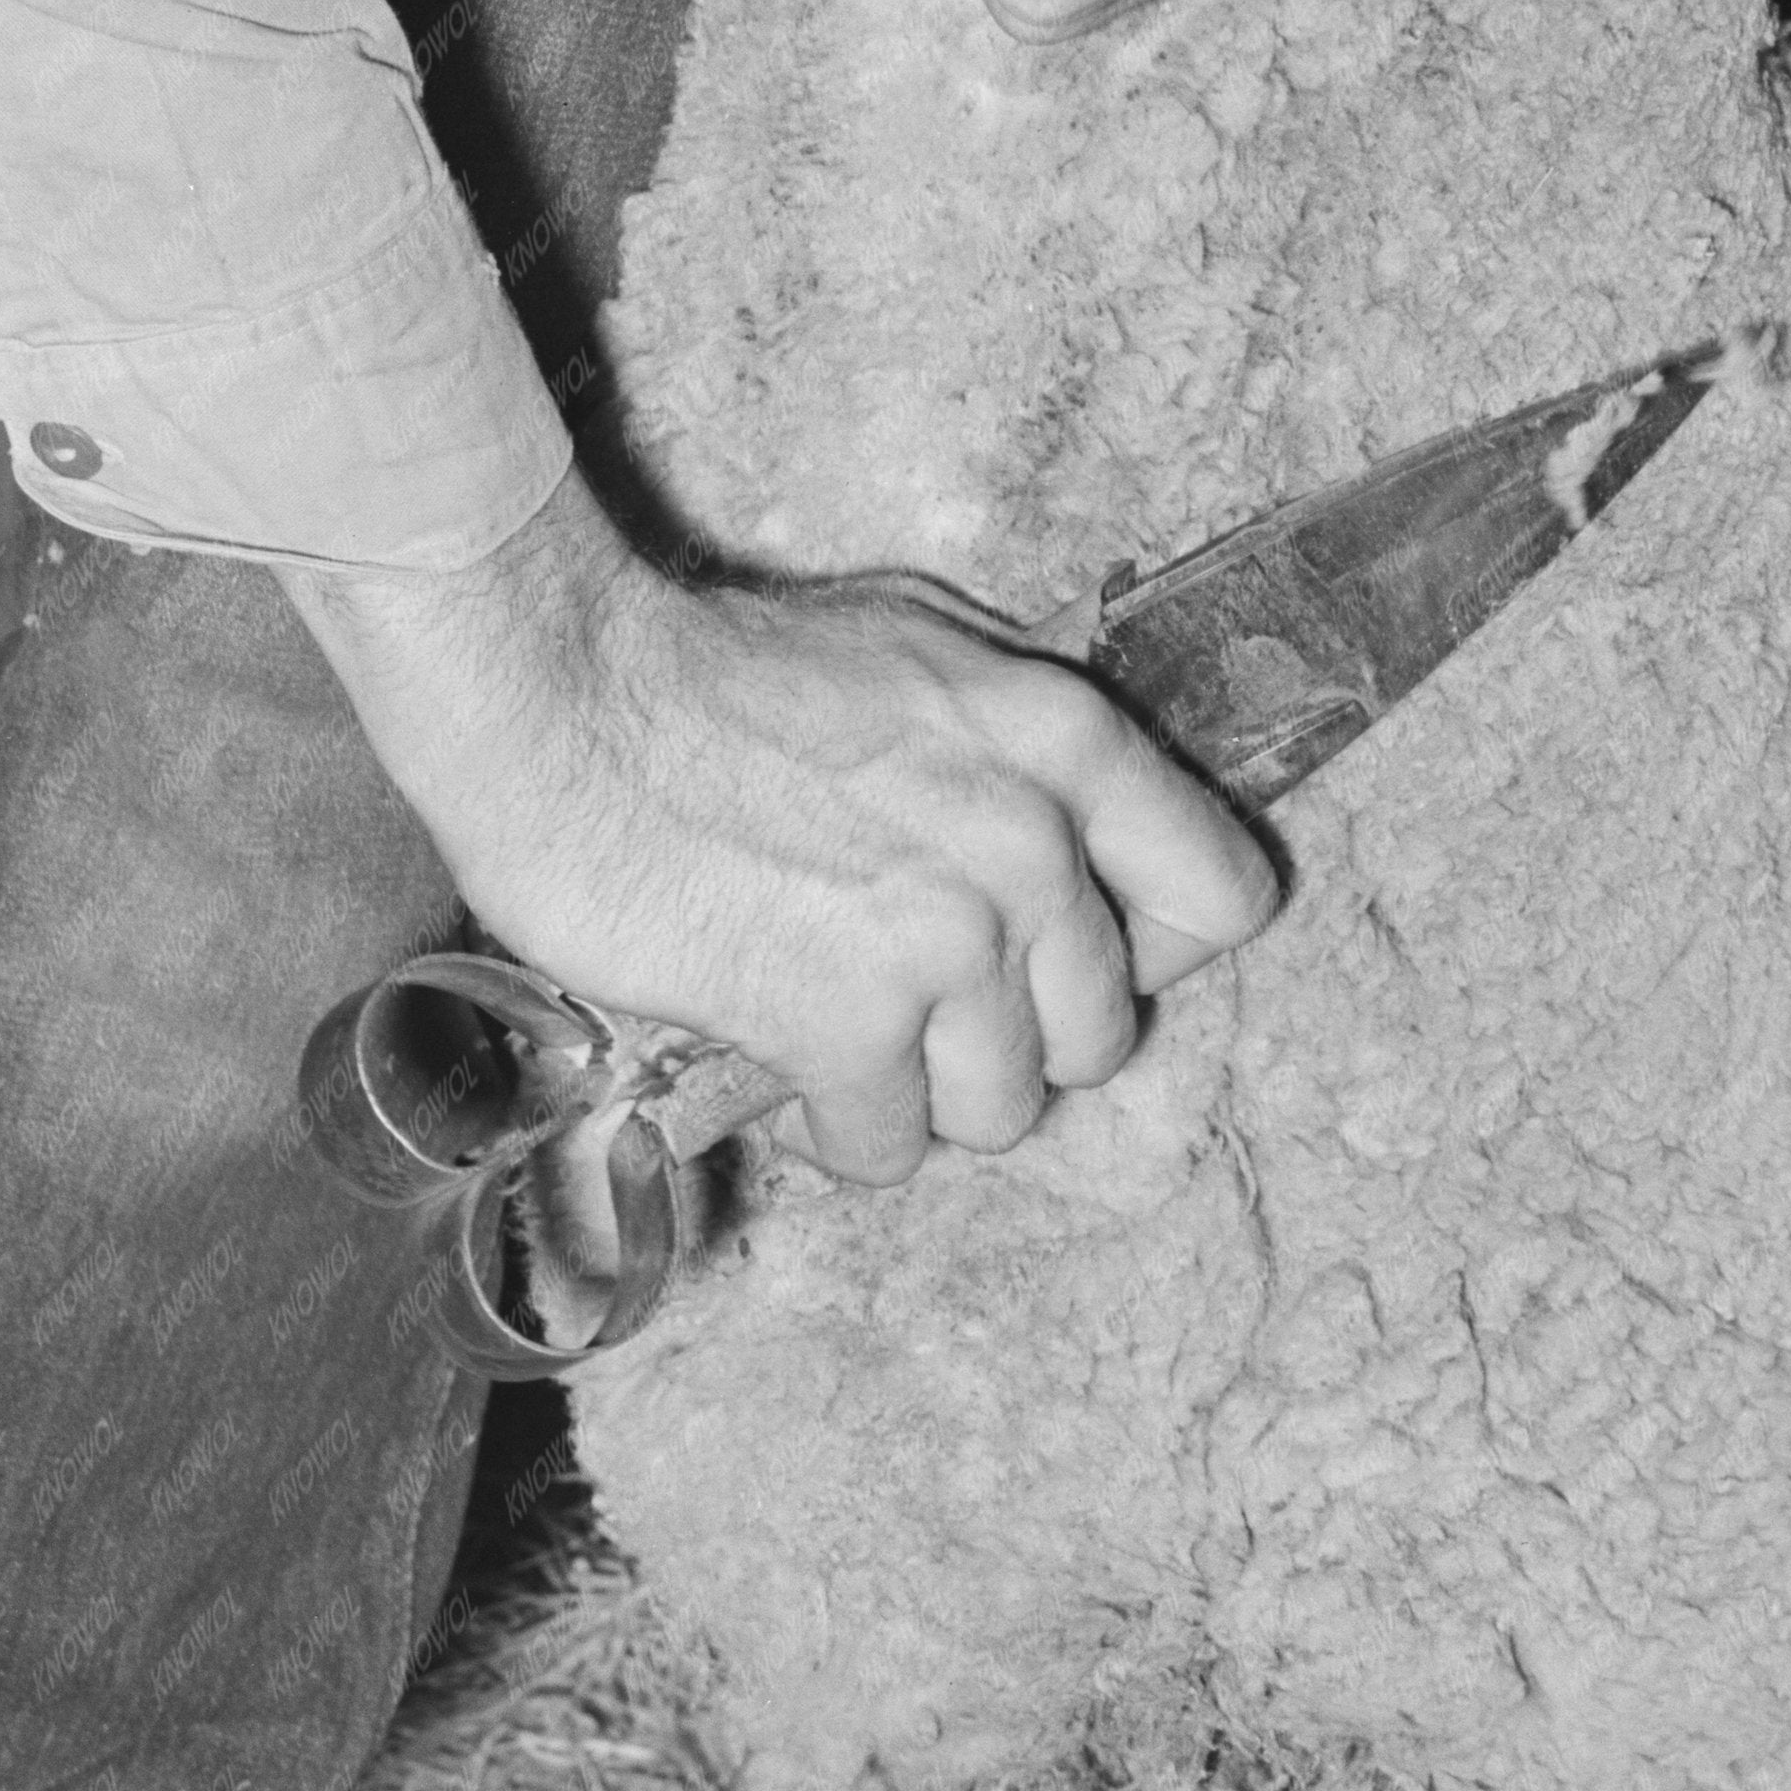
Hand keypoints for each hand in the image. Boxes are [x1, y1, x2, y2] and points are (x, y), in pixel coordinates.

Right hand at [281, 477, 1275, 1183]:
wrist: (565, 692)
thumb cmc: (724, 666)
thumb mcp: (920, 645)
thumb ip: (1019, 740)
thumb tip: (1080, 824)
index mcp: (1067, 744)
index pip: (1224, 898)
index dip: (1151, 950)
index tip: (1074, 957)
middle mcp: (1031, 847)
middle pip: (1102, 1037)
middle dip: (1014, 1036)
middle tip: (924, 1005)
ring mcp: (942, 942)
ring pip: (1003, 1111)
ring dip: (926, 1093)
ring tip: (853, 1038)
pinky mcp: (840, 1021)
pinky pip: (889, 1145)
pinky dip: (839, 1128)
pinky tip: (790, 1068)